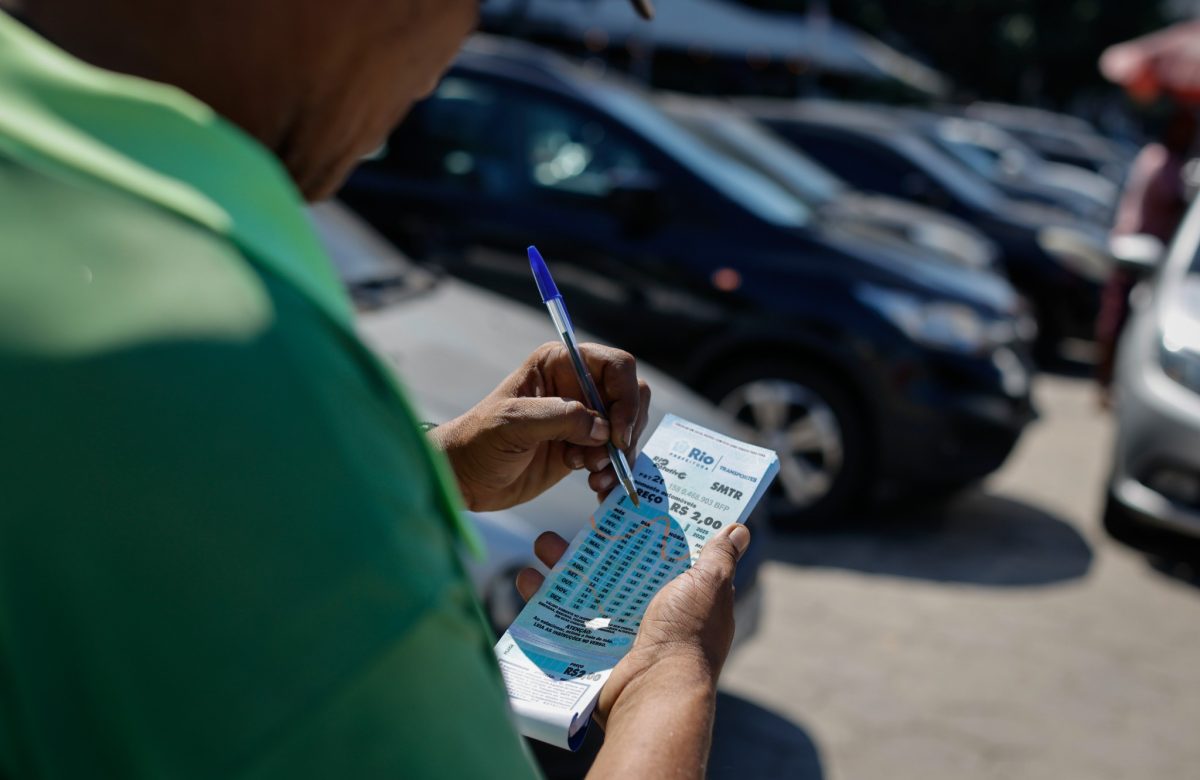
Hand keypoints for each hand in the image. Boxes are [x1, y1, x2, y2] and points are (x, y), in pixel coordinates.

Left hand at [430, 342, 650, 511]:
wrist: (465, 479)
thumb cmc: (479, 441)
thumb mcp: (513, 423)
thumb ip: (559, 418)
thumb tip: (603, 429)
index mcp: (560, 364)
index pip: (616, 366)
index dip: (625, 397)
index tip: (617, 434)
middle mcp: (577, 386)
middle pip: (631, 397)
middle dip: (626, 430)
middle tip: (607, 459)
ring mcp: (582, 418)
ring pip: (626, 429)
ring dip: (619, 457)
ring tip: (593, 477)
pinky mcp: (582, 448)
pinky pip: (615, 456)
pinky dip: (614, 473)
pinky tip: (597, 487)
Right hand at [515, 523, 749, 728]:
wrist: (653, 693)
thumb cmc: (686, 637)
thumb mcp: (708, 586)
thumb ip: (719, 558)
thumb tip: (739, 530)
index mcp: (685, 594)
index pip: (664, 551)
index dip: (646, 526)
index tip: (626, 499)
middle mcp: (653, 610)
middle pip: (619, 565)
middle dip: (595, 540)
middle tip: (578, 517)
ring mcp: (621, 629)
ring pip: (587, 587)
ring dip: (562, 564)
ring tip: (543, 544)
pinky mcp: (594, 647)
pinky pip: (565, 617)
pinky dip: (543, 598)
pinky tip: (526, 577)